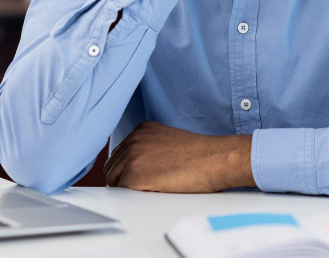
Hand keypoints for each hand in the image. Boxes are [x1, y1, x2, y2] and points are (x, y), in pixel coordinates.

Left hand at [103, 121, 254, 192]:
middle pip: (112, 167)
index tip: (137, 177)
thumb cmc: (201, 156)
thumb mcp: (169, 141)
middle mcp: (133, 139)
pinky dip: (133, 198)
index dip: (126, 169)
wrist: (215, 159)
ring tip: (150, 191)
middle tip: (144, 188)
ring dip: (127, 189)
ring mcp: (132, 156)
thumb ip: (150, 148)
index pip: (119, 154)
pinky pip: (122, 193)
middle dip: (123, 179)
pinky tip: (152, 194)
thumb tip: (141, 166)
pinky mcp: (134, 174)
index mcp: (141, 129)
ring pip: (114, 180)